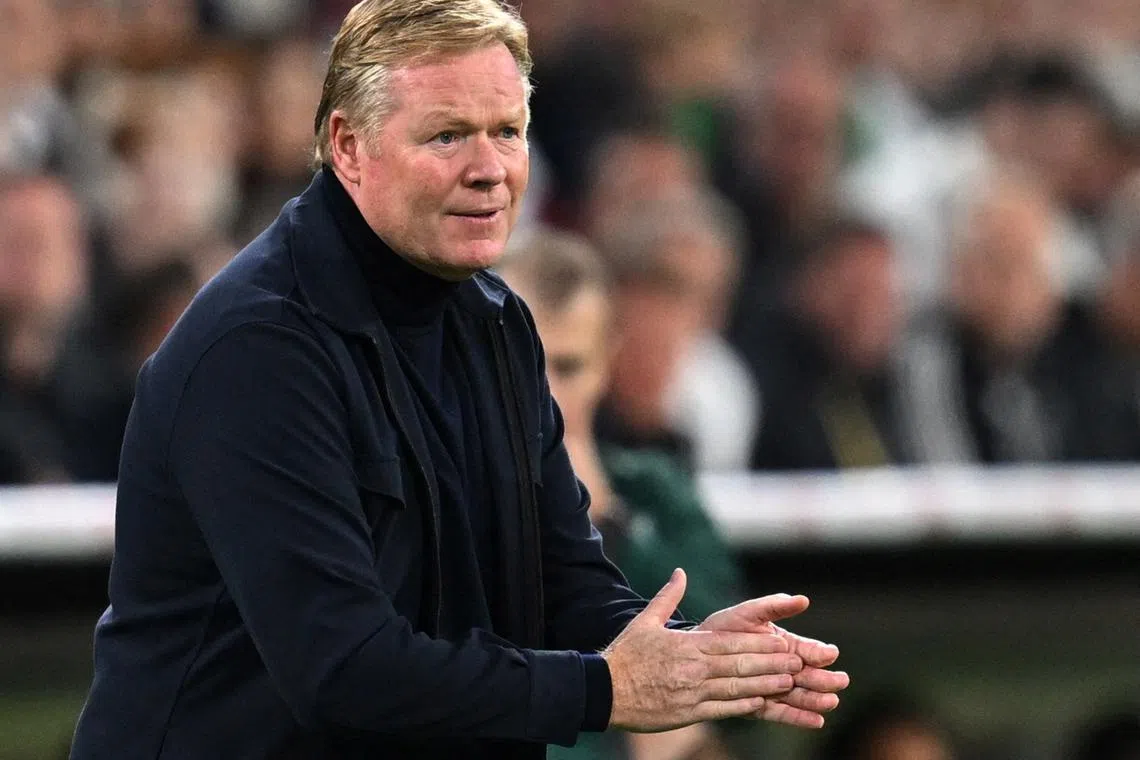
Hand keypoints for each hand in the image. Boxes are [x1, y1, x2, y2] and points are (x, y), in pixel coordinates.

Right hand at [602, 569, 803, 732]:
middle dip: (770, 663)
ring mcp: (692, 692)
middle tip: (796, 661)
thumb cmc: (626, 655)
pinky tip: (760, 703)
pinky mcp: (687, 714)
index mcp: (686, 645)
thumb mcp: (645, 621)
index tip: (781, 641)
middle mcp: (693, 668)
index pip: (730, 643)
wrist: (604, 690)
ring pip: (735, 688)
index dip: (758, 644)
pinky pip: (721, 710)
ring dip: (764, 685)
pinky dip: (742, 706)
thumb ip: (667, 597)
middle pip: (739, 665)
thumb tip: (680, 572)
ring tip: (787, 681)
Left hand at [697, 594, 849, 728]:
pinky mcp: (760, 705)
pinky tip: (817, 721)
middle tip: (840, 681)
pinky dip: (799, 717)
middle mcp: (781, 668)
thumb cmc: (725, 628)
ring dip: (816, 699)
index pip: (806, 649)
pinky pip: (781, 712)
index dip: (818, 652)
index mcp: (783, 645)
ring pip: (798, 695)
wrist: (695, 652)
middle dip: (824, 678)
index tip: (830, 653)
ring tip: (830, 702)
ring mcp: (772, 687)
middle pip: (807, 674)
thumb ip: (775, 606)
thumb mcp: (749, 613)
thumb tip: (803, 600)